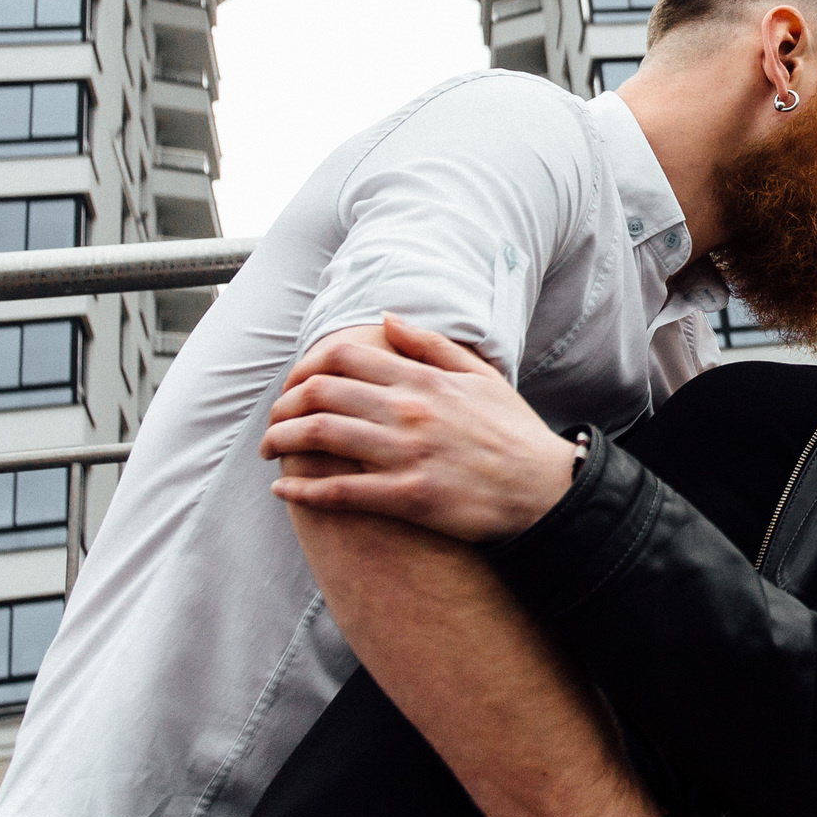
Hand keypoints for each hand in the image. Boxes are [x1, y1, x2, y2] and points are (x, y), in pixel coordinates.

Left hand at [263, 314, 579, 542]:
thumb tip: (387, 320)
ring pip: (322, 436)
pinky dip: (304, 491)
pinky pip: (341, 491)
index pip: (343, 358)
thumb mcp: (481, 376)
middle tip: (273, 421)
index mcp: (423, 379)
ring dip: (283, 441)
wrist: (546, 489)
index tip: (293, 386)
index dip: (304, 369)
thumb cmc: (514, 433)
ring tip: (270, 450)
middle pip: (321, 393)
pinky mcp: (409, 496)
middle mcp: (410, 410)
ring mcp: (408, 453)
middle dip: (283, 406)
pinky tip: (285, 493)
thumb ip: (432, 345)